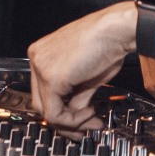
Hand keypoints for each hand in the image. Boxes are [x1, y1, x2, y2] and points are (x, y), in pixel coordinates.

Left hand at [27, 2, 132, 130]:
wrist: (117, 29)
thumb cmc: (106, 43)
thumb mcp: (87, 76)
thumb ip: (75, 96)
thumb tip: (75, 116)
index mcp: (43, 54)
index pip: (43, 92)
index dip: (63, 111)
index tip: (81, 119)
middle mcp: (37, 58)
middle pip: (41, 104)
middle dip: (66, 121)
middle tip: (87, 126)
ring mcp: (41, 67)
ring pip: (46, 111)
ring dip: (71, 123)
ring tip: (92, 119)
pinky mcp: (52, 78)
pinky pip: (55, 113)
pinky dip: (73, 121)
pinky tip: (89, 113)